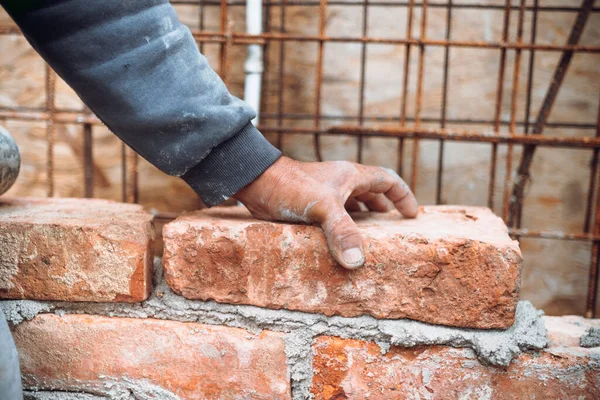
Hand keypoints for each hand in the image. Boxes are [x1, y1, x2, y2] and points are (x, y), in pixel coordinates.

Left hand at [234, 156, 417, 268]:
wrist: (255, 181)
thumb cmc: (289, 187)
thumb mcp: (321, 208)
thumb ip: (341, 232)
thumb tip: (358, 262)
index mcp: (350, 176)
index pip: (387, 181)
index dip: (403, 196)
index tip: (412, 215)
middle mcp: (339, 182)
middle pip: (371, 192)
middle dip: (384, 209)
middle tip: (393, 228)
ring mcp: (324, 192)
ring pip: (351, 204)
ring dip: (362, 219)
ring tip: (370, 239)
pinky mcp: (308, 204)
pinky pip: (333, 215)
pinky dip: (341, 226)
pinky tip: (338, 243)